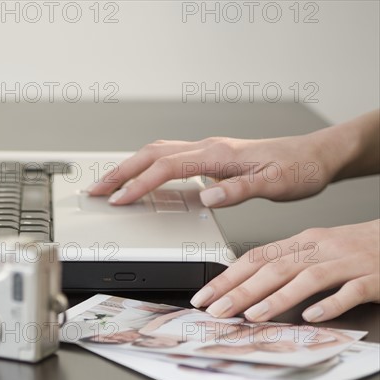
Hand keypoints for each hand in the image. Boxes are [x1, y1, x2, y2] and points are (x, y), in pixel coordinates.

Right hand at [88, 131, 350, 206]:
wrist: (315, 155)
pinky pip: (168, 156)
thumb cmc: (298, 169)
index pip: (166, 168)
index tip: (118, 200)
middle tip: (95, 189)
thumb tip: (207, 197)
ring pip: (156, 151)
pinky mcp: (210, 156)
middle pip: (151, 154)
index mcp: (218, 155)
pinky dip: (146, 165)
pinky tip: (142, 177)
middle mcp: (208, 148)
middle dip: (119, 172)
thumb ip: (239, 190)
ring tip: (109, 183)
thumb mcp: (276, 184)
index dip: (139, 184)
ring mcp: (207, 149)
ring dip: (129, 166)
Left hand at [189, 220, 379, 322]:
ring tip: (254, 315)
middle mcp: (319, 249)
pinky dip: (330, 303)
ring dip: (278, 298)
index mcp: (301, 243)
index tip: (204, 296)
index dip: (227, 277)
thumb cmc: (353, 249)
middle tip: (217, 310)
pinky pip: (350, 291)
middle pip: (274, 268)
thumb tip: (244, 287)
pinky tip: (313, 316)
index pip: (255, 258)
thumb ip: (283, 266)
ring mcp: (346, 262)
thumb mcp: (313, 251)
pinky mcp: (373, 277)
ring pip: (307, 278)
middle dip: (241, 290)